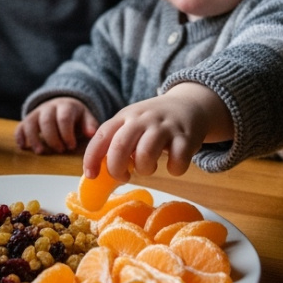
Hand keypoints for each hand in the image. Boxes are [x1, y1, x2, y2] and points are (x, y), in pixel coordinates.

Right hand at [15, 97, 98, 154]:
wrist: (63, 104)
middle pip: (46, 121)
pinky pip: (20, 126)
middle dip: (52, 138)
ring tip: (40, 152)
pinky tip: (23, 147)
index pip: (64, 118)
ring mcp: (36, 113)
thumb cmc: (76, 117)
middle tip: (60, 150)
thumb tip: (91, 133)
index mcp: (65, 106)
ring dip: (34, 139)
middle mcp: (49, 107)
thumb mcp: (86, 117)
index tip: (71, 146)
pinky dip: (19, 137)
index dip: (67, 133)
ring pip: (30, 122)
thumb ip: (90, 125)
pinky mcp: (27, 120)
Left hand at [82, 83, 229, 181]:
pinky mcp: (186, 137)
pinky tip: (174, 164)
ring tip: (149, 167)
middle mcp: (143, 119)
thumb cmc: (155, 123)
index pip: (102, 135)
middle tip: (123, 177)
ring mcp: (165, 127)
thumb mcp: (133, 123)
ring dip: (145, 169)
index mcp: (125, 116)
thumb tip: (101, 171)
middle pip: (120, 146)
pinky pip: (177, 161)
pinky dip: (174, 169)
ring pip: (146, 154)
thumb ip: (117, 142)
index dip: (92, 157)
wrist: (190, 105)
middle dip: (116, 169)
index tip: (91, 175)